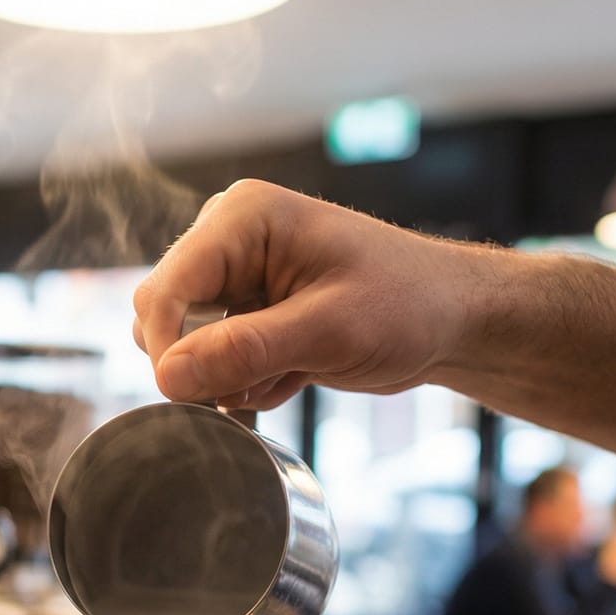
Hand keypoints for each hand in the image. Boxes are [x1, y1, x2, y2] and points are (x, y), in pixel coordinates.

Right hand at [133, 181, 487, 408]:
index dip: (168, 349)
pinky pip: (212, 360)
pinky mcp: (247, 312)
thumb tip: (167, 377)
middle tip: (261, 382)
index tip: (194, 396)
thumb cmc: (407, 305)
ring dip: (225, 377)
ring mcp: (236, 277)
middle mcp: (228, 239)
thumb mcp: (328, 331)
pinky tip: (292, 378)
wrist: (451, 320)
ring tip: (286, 375)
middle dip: (202, 364)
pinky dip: (243, 383)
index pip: (165, 288)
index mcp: (242, 218)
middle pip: (163, 315)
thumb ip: (245, 352)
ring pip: (184, 344)